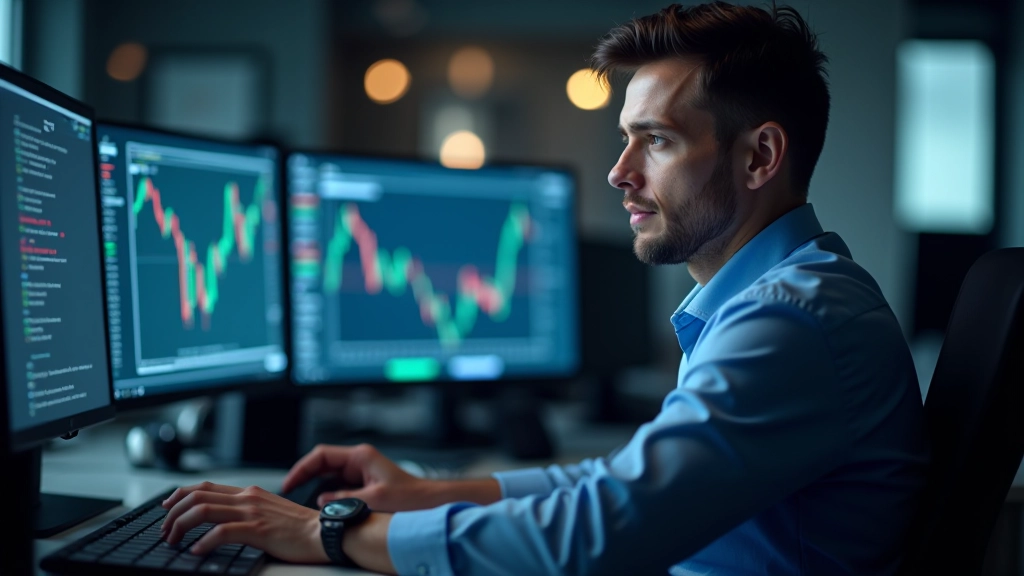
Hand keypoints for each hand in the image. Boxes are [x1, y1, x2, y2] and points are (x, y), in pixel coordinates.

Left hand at [159, 481, 328, 563]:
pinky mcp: (257, 529)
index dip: (181, 495)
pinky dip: (203, 543)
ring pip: (202, 510)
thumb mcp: (270, 512)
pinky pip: (221, 532)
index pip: (206, 486)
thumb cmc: (301, 528)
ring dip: (180, 526)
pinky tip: (196, 551)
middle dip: (173, 512)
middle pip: (197, 495)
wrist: (325, 532)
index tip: (167, 507)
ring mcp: (252, 512)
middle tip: (165, 530)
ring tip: (173, 541)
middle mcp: (248, 497)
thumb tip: (225, 522)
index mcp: (250, 493)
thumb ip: (249, 512)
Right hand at [282, 443, 437, 510]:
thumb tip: (321, 501)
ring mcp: (360, 471)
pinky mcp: (362, 482)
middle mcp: (358, 460)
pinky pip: (337, 484)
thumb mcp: (374, 499)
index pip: (321, 455)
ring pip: (328, 474)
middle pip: (321, 463)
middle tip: (289, 492)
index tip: (290, 482)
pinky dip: (326, 493)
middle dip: (304, 476)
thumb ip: (345, 499)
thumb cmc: (409, 496)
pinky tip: (319, 504)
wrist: (427, 501)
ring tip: (300, 498)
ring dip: (314, 485)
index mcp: (360, 456)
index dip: (302, 468)